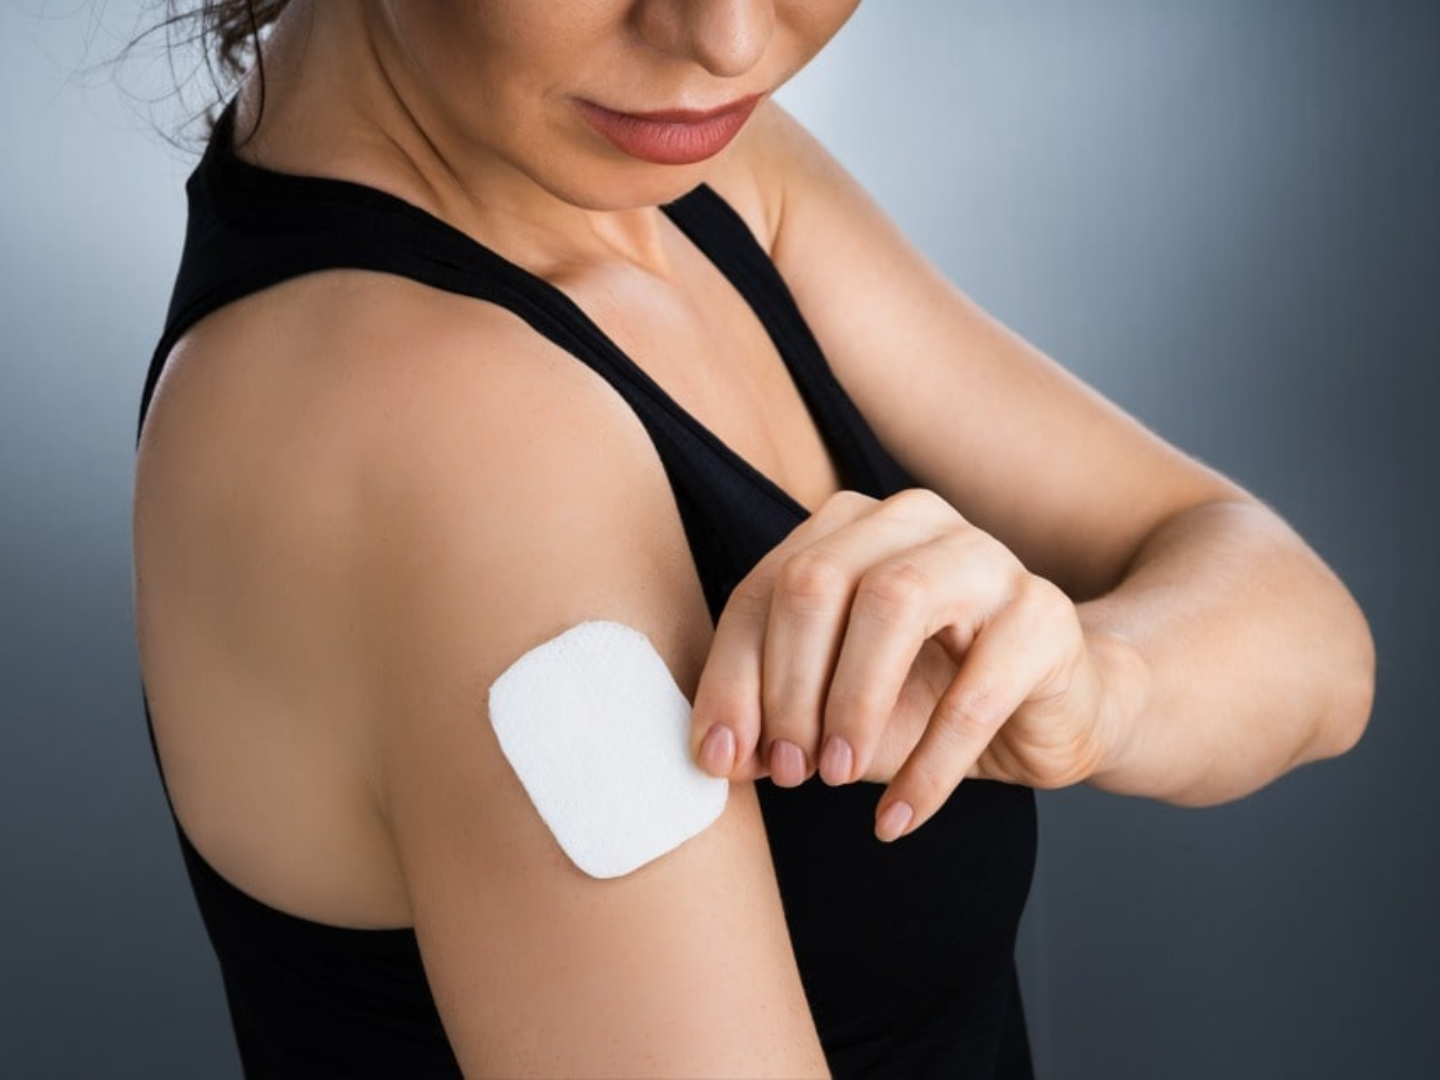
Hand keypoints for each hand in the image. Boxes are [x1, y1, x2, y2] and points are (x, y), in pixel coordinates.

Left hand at [689, 489, 1120, 840]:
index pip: (763, 590)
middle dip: (788, 686)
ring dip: (852, 704)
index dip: (732, 677)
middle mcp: (911, 521)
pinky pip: (974, 691)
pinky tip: (899, 815)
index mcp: (847, 527)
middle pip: (815, 581)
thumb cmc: (927, 697)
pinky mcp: (1042, 616)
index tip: (723, 759)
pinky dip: (927, 766)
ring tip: (836, 775)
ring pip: (893, 603)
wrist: (1049, 713)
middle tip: (789, 769)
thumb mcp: (834, 705)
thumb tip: (717, 753)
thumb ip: (774, 715)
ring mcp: (984, 557)